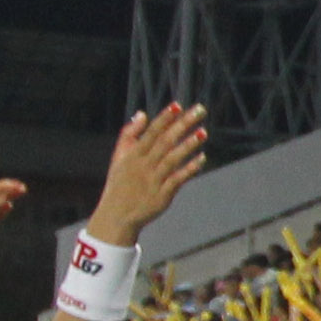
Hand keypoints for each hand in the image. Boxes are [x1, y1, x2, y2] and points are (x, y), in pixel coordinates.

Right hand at [90, 106, 212, 245]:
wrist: (116, 216)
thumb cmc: (120, 183)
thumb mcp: (119, 157)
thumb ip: (129, 134)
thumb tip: (142, 114)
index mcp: (133, 155)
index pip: (151, 133)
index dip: (164, 118)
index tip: (177, 105)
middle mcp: (143, 165)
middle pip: (165, 142)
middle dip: (182, 125)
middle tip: (200, 110)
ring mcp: (153, 180)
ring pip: (172, 159)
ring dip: (188, 145)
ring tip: (203, 132)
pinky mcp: (162, 195)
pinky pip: (178, 180)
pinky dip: (189, 169)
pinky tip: (202, 158)